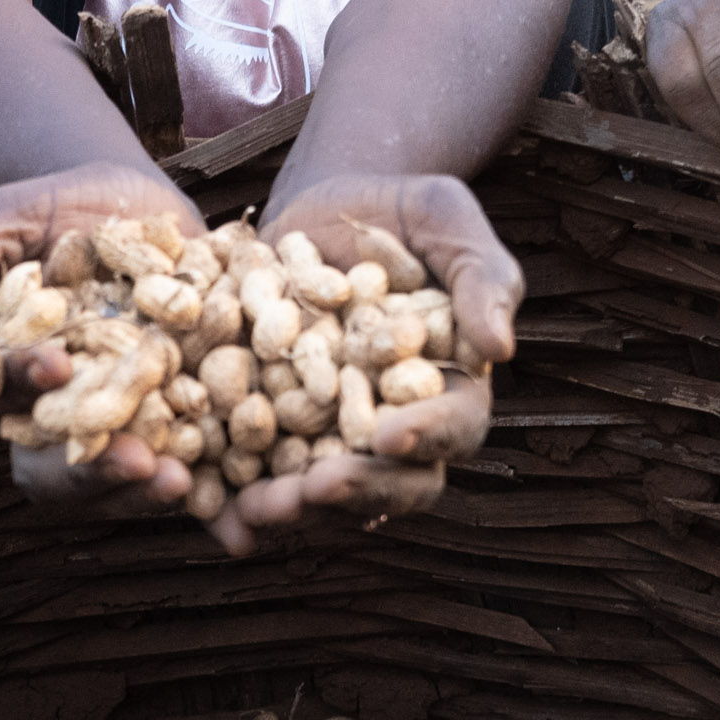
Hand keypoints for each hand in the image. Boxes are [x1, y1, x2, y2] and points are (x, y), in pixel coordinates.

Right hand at [0, 163, 219, 517]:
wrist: (132, 197)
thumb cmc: (52, 206)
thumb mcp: (4, 218)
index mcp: (16, 374)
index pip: (12, 398)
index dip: (30, 388)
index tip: (58, 365)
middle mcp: (68, 408)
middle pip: (66, 462)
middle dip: (96, 470)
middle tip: (134, 464)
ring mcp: (127, 414)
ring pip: (126, 473)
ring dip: (147, 489)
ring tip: (178, 482)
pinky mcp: (182, 407)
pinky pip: (189, 456)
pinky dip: (207, 478)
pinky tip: (224, 488)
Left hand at [215, 174, 522, 554]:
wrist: (321, 206)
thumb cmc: (400, 210)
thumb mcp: (444, 220)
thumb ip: (482, 277)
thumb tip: (500, 349)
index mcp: (450, 385)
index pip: (454, 426)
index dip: (426, 436)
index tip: (387, 435)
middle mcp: (398, 424)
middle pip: (394, 481)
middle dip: (357, 489)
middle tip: (316, 488)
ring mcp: (335, 434)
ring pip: (327, 493)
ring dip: (297, 508)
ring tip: (261, 508)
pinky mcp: (277, 429)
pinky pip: (263, 476)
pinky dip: (240, 500)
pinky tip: (219, 512)